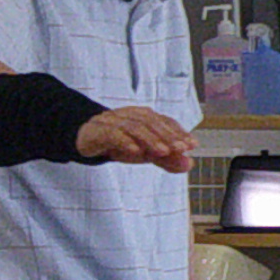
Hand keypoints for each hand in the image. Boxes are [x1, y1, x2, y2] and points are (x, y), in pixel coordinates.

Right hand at [78, 106, 195, 170]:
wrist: (87, 139)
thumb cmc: (122, 144)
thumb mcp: (147, 153)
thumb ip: (168, 159)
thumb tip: (190, 164)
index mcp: (144, 116)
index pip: (165, 121)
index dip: (179, 132)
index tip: (192, 145)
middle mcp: (130, 115)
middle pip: (151, 122)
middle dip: (168, 135)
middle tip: (181, 148)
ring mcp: (114, 120)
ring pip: (134, 126)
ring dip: (151, 139)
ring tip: (163, 152)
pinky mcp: (99, 130)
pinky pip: (113, 133)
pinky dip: (125, 142)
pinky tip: (136, 151)